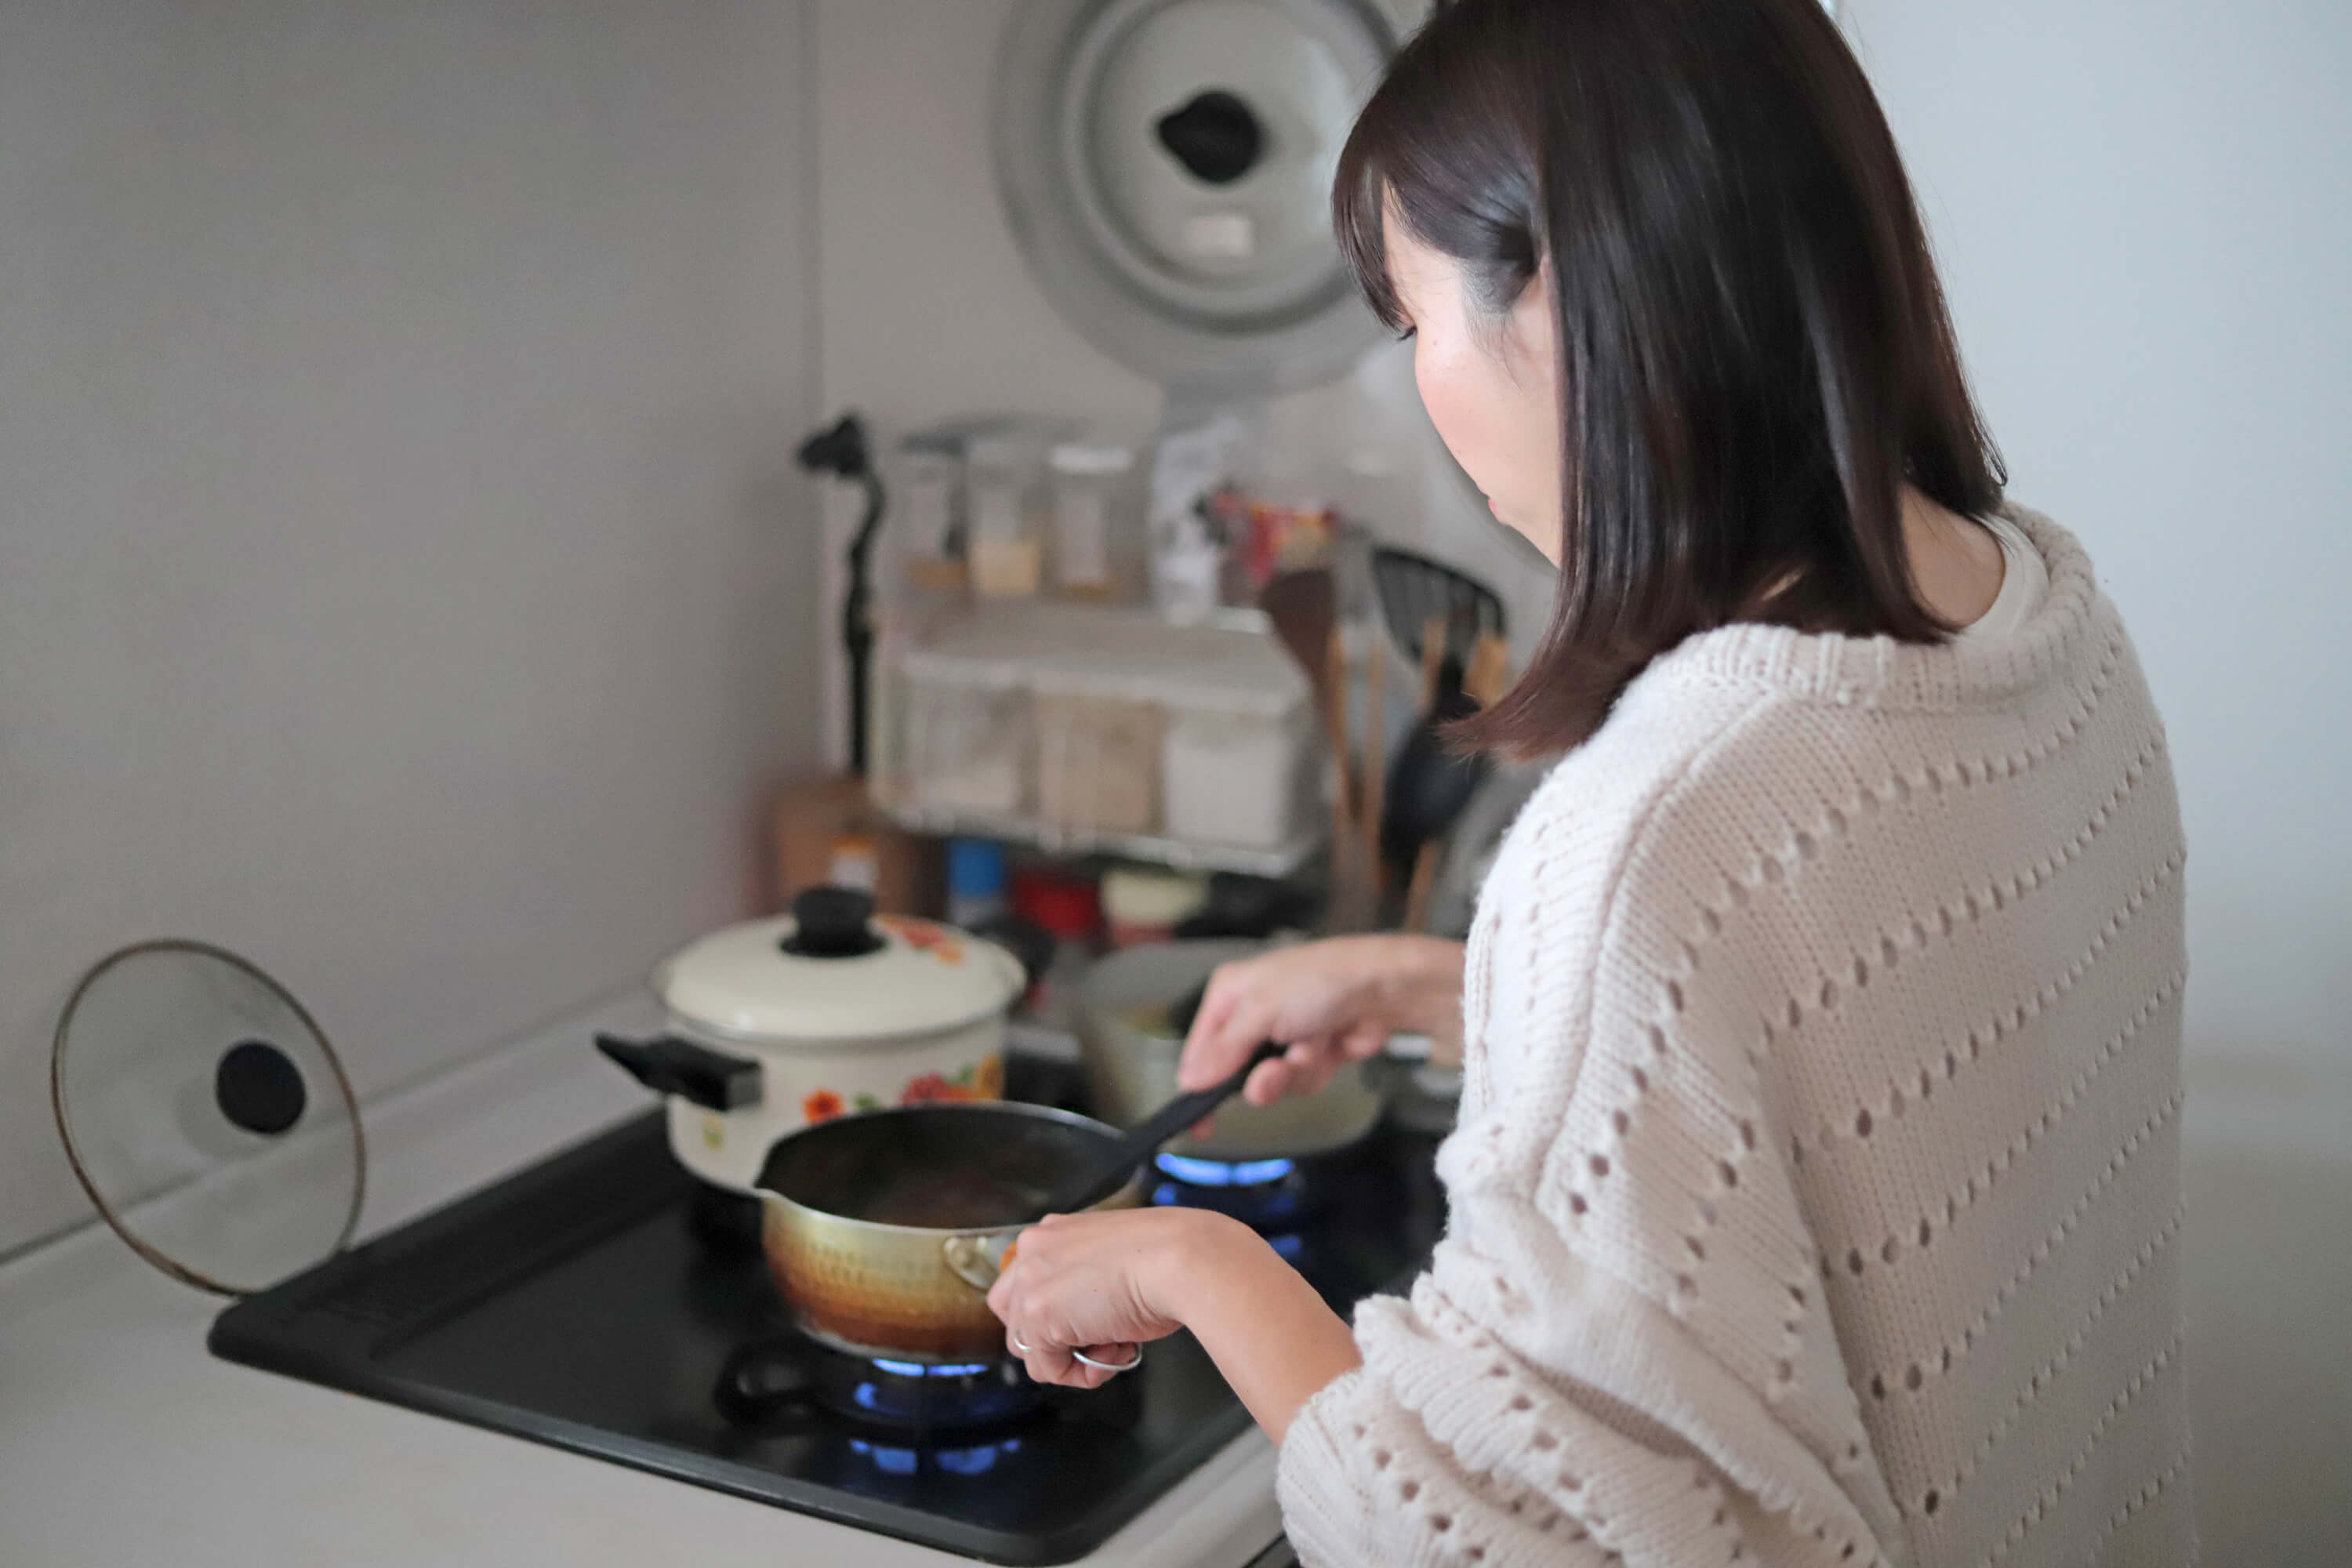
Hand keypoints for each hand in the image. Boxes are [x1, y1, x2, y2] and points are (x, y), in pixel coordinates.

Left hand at [985, 1207, 1244, 1389]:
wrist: (1180, 1259)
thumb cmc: (1166, 1257)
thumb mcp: (1115, 1261)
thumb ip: (1086, 1282)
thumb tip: (1085, 1322)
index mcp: (1053, 1231)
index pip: (1027, 1283)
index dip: (1058, 1314)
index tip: (1091, 1323)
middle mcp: (1033, 1251)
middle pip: (1016, 1316)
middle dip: (1056, 1340)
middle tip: (1100, 1340)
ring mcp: (1031, 1283)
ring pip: (1031, 1348)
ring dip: (1074, 1359)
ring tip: (1117, 1346)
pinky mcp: (1038, 1317)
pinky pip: (1047, 1368)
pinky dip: (1080, 1373)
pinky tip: (1117, 1350)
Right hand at [1178, 935, 1465, 1107]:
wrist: (1385, 987)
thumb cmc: (1322, 980)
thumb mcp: (1261, 1011)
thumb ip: (1224, 1050)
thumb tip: (1190, 1079)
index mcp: (1230, 994)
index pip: (1200, 1050)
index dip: (1199, 1086)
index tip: (1199, 1123)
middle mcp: (1253, 1015)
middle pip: (1237, 1072)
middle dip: (1262, 1078)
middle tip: (1271, 1076)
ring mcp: (1285, 1035)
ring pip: (1272, 1082)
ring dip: (1294, 1072)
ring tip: (1312, 1049)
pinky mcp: (1313, 1052)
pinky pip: (1301, 1081)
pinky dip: (1317, 1068)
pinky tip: (1330, 1046)